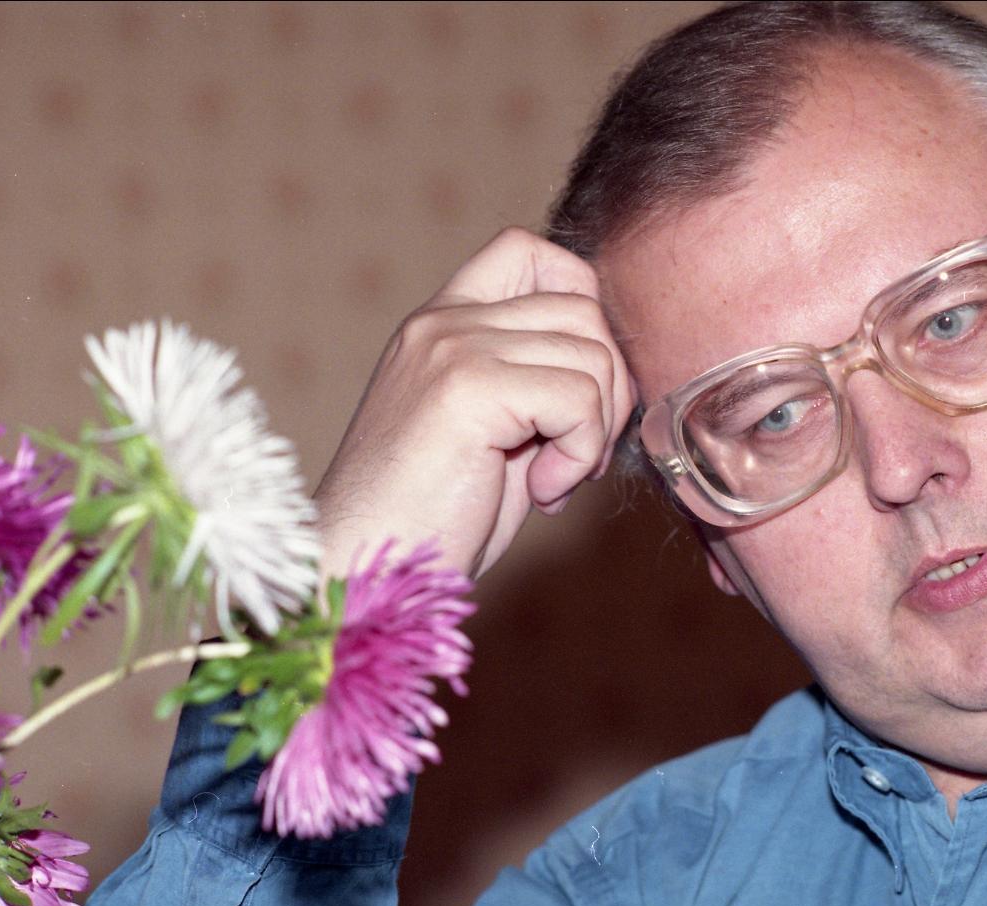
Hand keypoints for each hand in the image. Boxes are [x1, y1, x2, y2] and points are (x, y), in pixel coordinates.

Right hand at [313, 228, 636, 578]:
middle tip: (577, 453)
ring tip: (551, 478)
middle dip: (608, 386)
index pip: (529, 251)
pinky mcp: (467, 387)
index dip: (581, 303)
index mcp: (442, 325)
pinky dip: (580, 455)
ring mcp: (452, 347)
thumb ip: (535, 383)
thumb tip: (617, 369)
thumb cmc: (431, 522)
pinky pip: (578, 398)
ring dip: (593, 430)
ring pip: (591, 353)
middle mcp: (443, 322)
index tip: (577, 386)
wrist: (368, 572)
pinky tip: (541, 492)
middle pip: (583, 305)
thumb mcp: (491, 433)